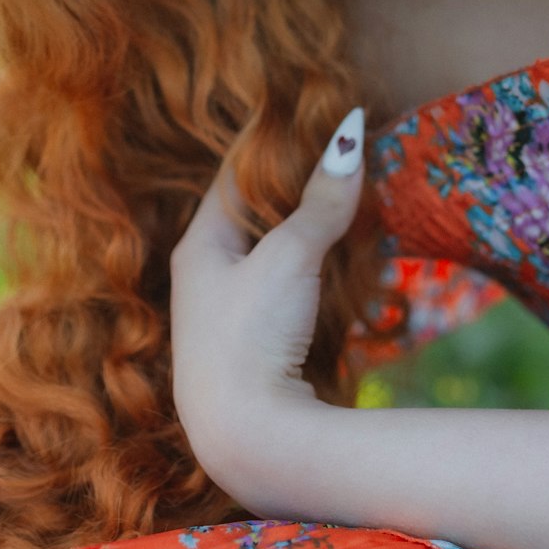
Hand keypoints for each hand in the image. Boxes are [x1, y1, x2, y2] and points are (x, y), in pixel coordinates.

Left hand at [170, 108, 364, 503]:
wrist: (246, 440)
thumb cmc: (251, 337)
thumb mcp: (290, 258)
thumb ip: (322, 200)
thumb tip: (350, 135)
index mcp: (199, 247)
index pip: (234, 175)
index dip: (268, 141)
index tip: (296, 109)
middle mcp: (204, 278)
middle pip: (250, 213)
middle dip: (288, 183)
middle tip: (327, 147)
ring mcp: (226, 316)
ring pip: (267, 252)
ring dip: (301, 225)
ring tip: (337, 194)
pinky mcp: (253, 349)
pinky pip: (281, 286)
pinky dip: (308, 263)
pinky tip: (334, 261)